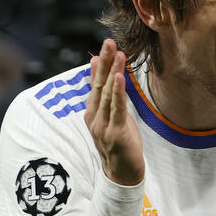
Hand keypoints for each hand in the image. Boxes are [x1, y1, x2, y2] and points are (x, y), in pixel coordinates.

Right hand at [85, 39, 143, 185]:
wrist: (122, 174)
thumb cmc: (120, 145)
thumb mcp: (114, 120)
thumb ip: (111, 103)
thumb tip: (110, 82)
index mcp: (93, 113)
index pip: (95, 85)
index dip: (98, 66)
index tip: (103, 48)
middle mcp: (94, 117)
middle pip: (99, 84)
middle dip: (104, 62)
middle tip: (109, 42)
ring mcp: (103, 125)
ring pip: (107, 93)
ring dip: (112, 71)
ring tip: (117, 53)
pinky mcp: (115, 132)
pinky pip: (116, 108)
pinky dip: (117, 92)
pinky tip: (118, 77)